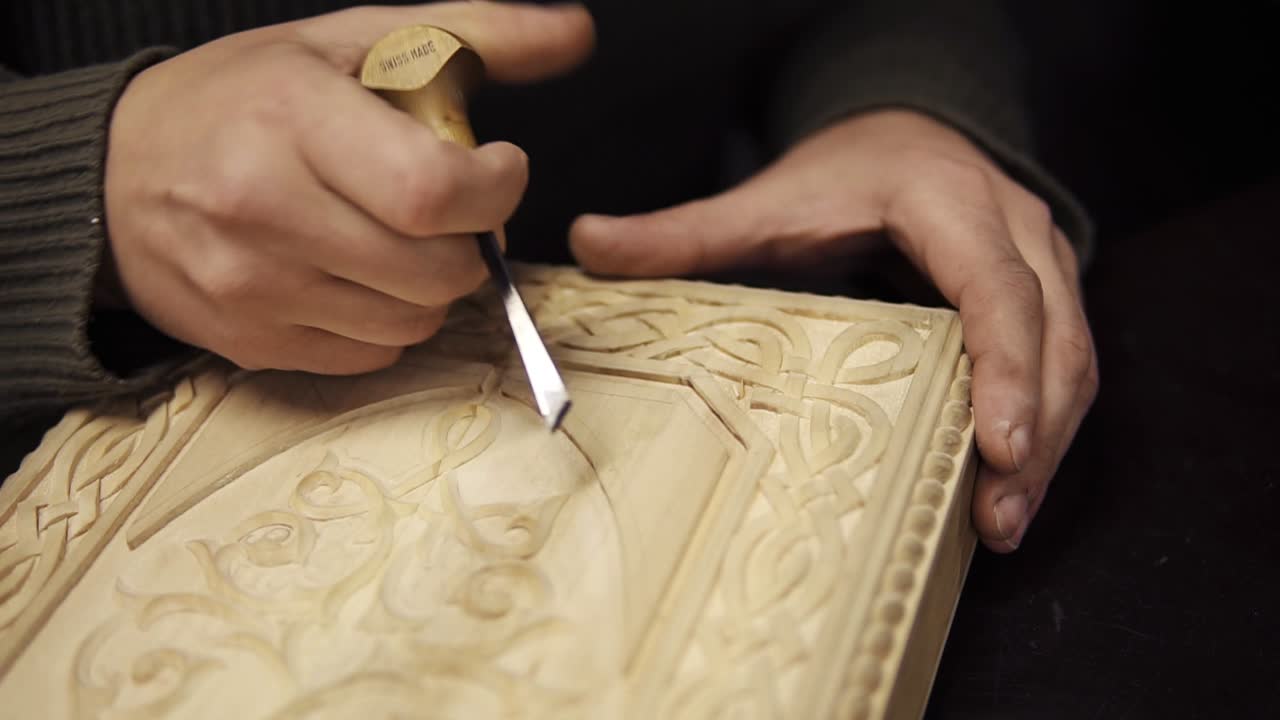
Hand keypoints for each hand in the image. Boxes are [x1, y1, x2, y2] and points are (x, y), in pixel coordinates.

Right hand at [104, 2, 594, 373]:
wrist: (113, 173)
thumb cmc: (242, 99)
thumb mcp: (349, 42)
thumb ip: (473, 34)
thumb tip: (575, 32)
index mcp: (290, 121)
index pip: (430, 192)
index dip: (494, 190)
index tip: (498, 168)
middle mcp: (261, 210)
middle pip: (433, 270)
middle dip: (471, 242)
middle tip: (450, 208)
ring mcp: (250, 288)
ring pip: (411, 323)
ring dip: (433, 287)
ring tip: (400, 238)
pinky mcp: (248, 343)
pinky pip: (369, 357)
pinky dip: (388, 322)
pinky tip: (359, 276)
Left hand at [570, 110, 1098, 552]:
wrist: (909, 131)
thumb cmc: (846, 170)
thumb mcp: (769, 198)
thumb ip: (684, 230)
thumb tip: (587, 245)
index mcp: (949, 204)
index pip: (997, 288)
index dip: (1007, 367)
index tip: (1000, 445)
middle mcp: (1015, 231)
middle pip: (1055, 338)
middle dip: (1035, 430)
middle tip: (998, 515)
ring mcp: (1046, 264)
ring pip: (1076, 359)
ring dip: (1049, 443)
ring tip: (1002, 521)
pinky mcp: (1051, 294)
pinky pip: (1068, 364)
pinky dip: (1046, 426)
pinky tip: (1007, 485)